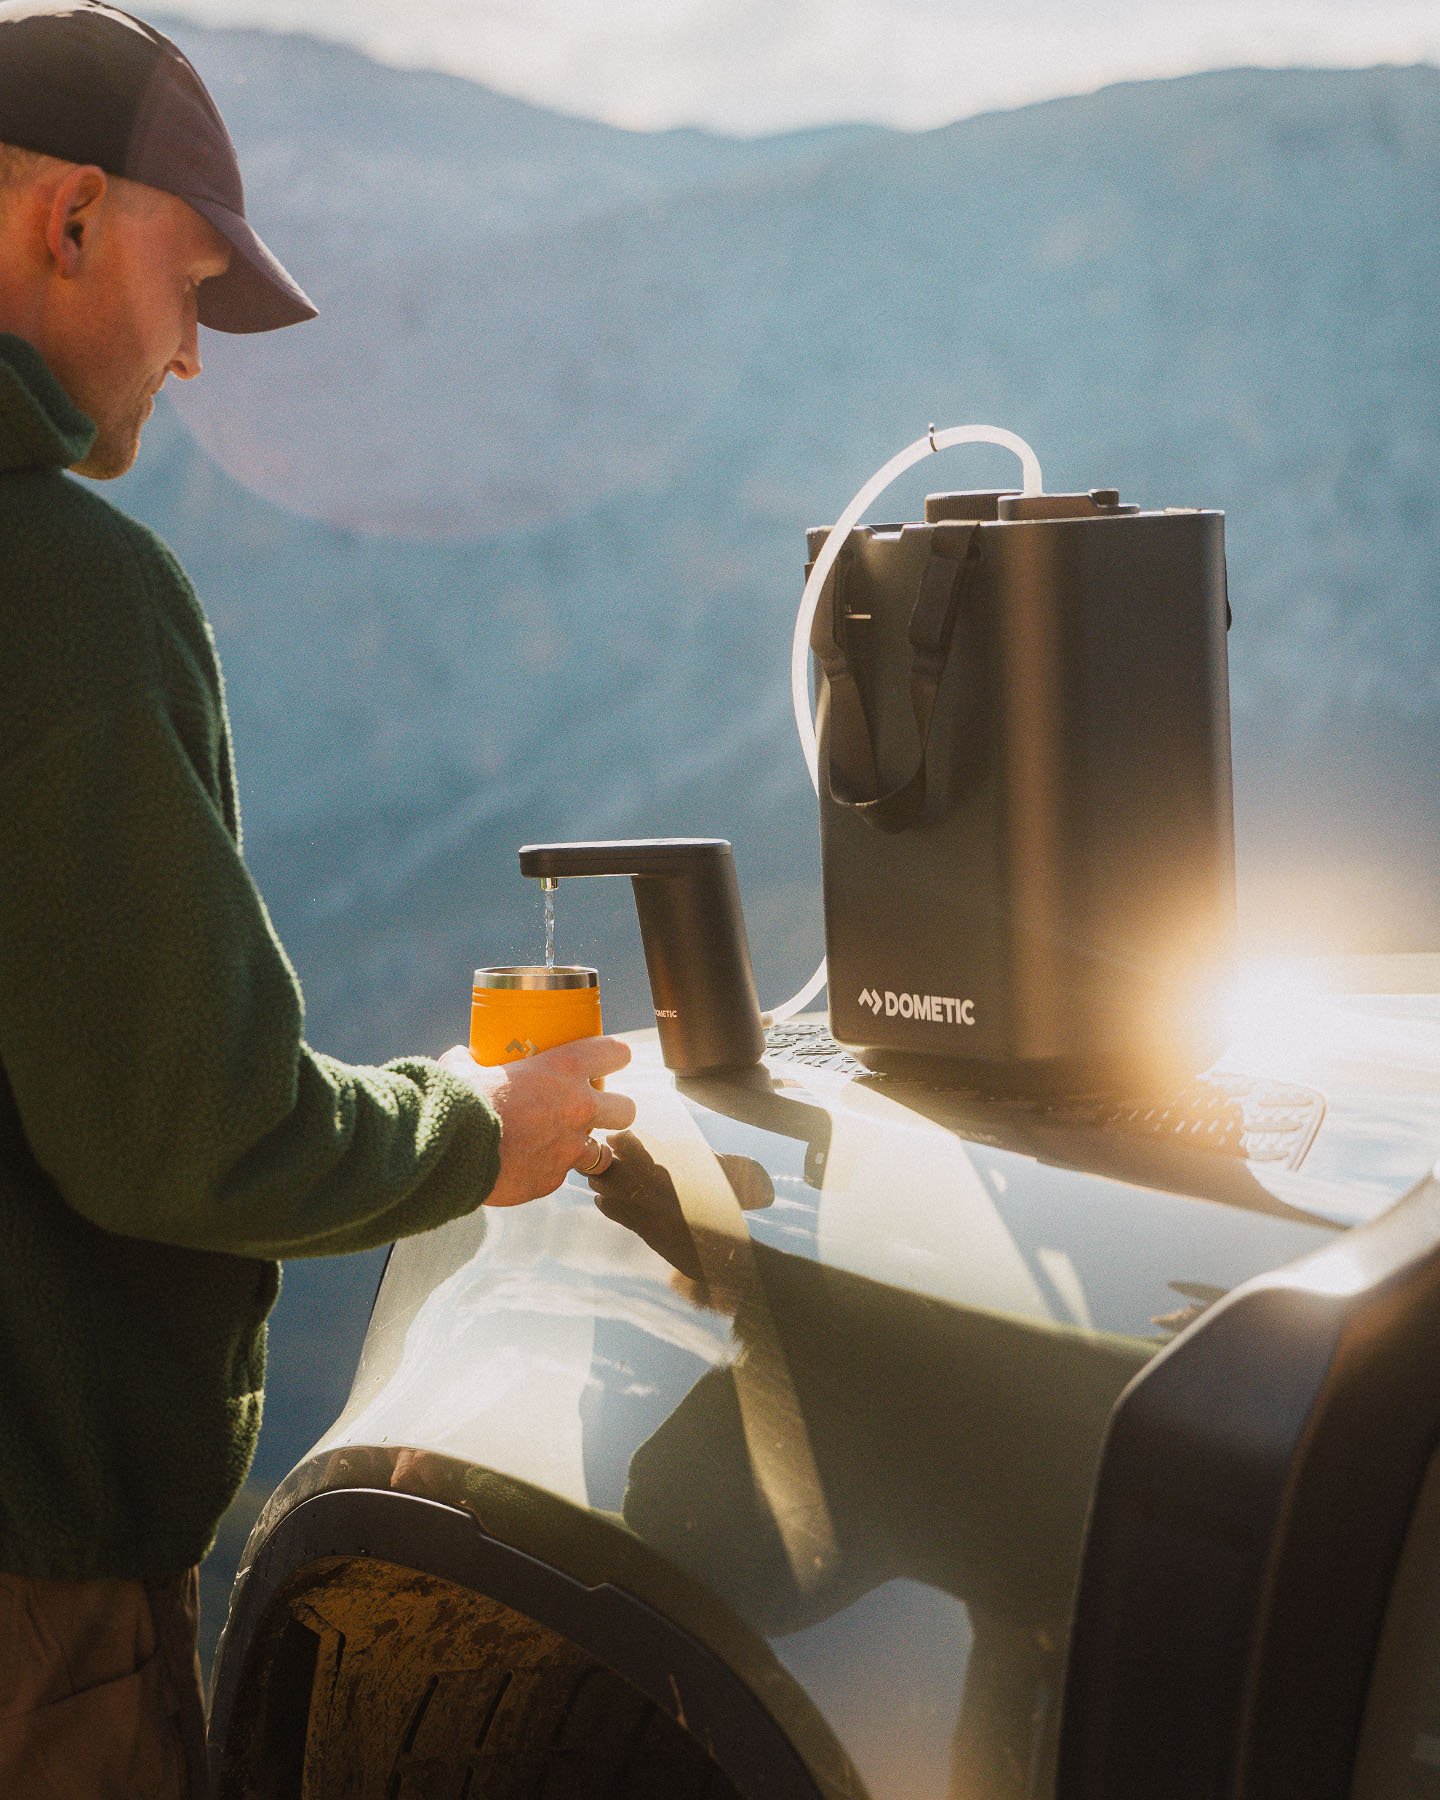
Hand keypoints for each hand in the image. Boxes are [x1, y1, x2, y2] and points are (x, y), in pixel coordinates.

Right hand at [439, 1038, 635, 1205]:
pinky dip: (548, 1171)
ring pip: (602, 1153)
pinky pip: (560, 1175)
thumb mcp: (465, 1066)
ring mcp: (569, 1147)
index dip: (616, 1056)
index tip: (610, 1060)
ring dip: (586, 1150)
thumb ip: (472, 1060)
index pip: (616, 1053)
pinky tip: (526, 1166)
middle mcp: (578, 1106)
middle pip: (626, 1109)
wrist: (451, 1149)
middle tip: (590, 1110)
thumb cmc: (460, 1099)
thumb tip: (462, 1056)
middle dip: (614, 1110)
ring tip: (561, 1146)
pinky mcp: (553, 1179)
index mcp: (564, 1068)